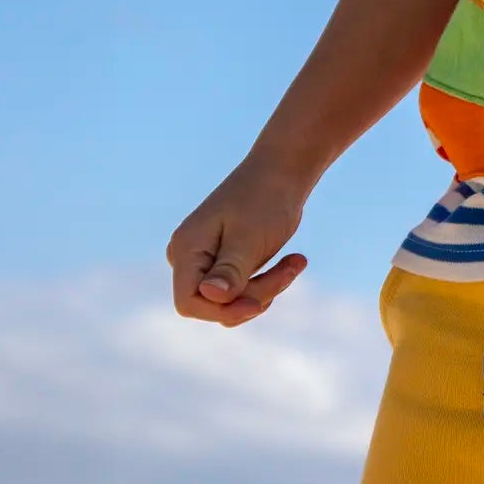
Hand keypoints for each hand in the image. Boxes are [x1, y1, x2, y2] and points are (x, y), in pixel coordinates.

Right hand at [167, 156, 310, 327]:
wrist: (281, 172)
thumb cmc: (265, 199)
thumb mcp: (250, 237)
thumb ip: (230, 270)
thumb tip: (211, 296)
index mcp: (186, 249)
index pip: (188, 302)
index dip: (221, 311)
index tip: (257, 304)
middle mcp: (188, 258)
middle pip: (215, 303)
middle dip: (255, 294)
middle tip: (292, 268)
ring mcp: (205, 262)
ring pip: (233, 300)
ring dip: (268, 288)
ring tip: (297, 260)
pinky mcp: (224, 264)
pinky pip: (242, 290)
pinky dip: (269, 282)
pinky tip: (293, 262)